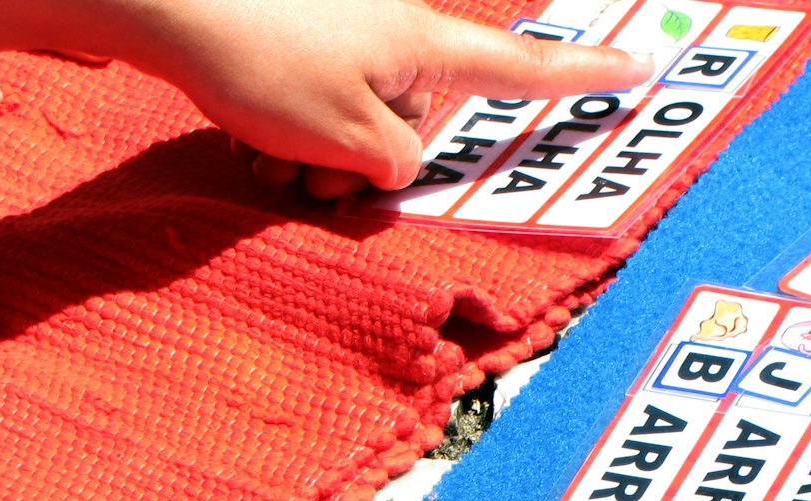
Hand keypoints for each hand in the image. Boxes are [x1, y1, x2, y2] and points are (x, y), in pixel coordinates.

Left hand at [102, 0, 652, 197]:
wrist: (168, 2)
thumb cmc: (262, 59)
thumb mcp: (354, 143)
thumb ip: (400, 165)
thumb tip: (398, 162)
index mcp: (426, 48)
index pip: (523, 70)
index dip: (585, 78)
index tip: (641, 65)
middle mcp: (394, 31)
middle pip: (414, 125)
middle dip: (366, 166)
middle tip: (313, 174)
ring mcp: (343, 31)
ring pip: (353, 126)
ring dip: (314, 157)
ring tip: (268, 149)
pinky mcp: (297, 37)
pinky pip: (311, 109)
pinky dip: (282, 134)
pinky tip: (247, 135)